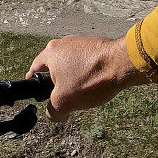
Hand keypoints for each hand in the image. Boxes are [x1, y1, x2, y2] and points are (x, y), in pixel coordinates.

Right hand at [25, 36, 148, 121]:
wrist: (122, 64)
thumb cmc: (91, 79)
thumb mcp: (64, 102)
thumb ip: (52, 111)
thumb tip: (54, 115)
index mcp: (50, 52)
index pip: (34, 70)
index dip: (34, 84)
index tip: (37, 92)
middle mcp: (63, 43)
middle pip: (54, 68)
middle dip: (58, 84)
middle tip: (65, 97)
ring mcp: (81, 42)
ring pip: (71, 65)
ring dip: (74, 79)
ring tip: (84, 92)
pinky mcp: (96, 45)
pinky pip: (86, 62)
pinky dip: (88, 73)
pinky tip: (95, 83)